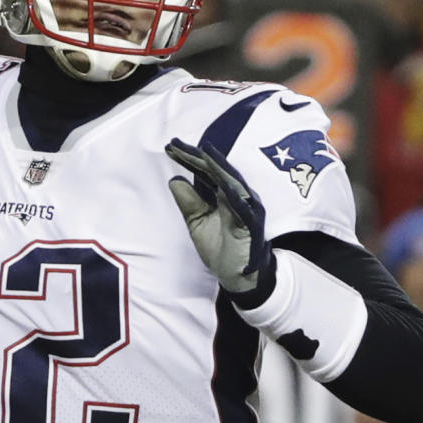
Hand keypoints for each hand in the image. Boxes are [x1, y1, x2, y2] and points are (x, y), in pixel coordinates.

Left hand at [165, 138, 273, 293]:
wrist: (239, 277)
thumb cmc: (222, 248)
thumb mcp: (197, 223)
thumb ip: (188, 202)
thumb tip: (174, 179)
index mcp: (224, 194)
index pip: (205, 172)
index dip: (188, 159)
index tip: (169, 148)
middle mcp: (237, 196)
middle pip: (216, 171)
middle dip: (197, 156)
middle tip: (176, 144)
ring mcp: (247, 208)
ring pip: (232, 182)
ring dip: (218, 167)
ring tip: (203, 152)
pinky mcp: (253, 224)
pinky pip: (244, 207)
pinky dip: (234, 194)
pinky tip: (222, 183)